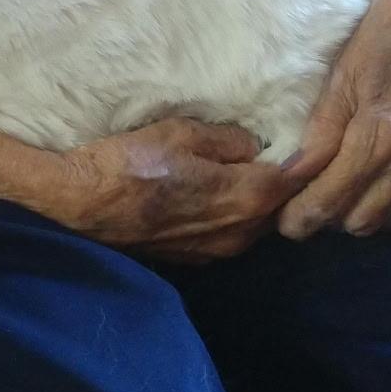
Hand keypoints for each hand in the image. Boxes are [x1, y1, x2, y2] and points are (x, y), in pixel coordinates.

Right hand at [54, 117, 295, 262]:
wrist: (81, 203)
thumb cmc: (131, 161)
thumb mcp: (182, 132)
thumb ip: (228, 140)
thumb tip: (255, 145)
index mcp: (244, 199)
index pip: (295, 180)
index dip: (305, 158)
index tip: (309, 138)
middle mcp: (239, 234)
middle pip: (279, 206)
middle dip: (283, 181)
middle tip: (279, 149)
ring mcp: (217, 252)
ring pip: (256, 223)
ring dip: (259, 200)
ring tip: (248, 169)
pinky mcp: (195, 258)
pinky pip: (231, 234)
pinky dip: (233, 214)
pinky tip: (218, 193)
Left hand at [275, 0, 390, 239]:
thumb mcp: (345, 74)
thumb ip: (321, 133)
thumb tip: (292, 176)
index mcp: (382, 136)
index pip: (332, 201)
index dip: (302, 217)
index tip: (286, 223)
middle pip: (364, 219)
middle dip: (334, 214)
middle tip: (318, 193)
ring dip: (371, 207)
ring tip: (354, 183)